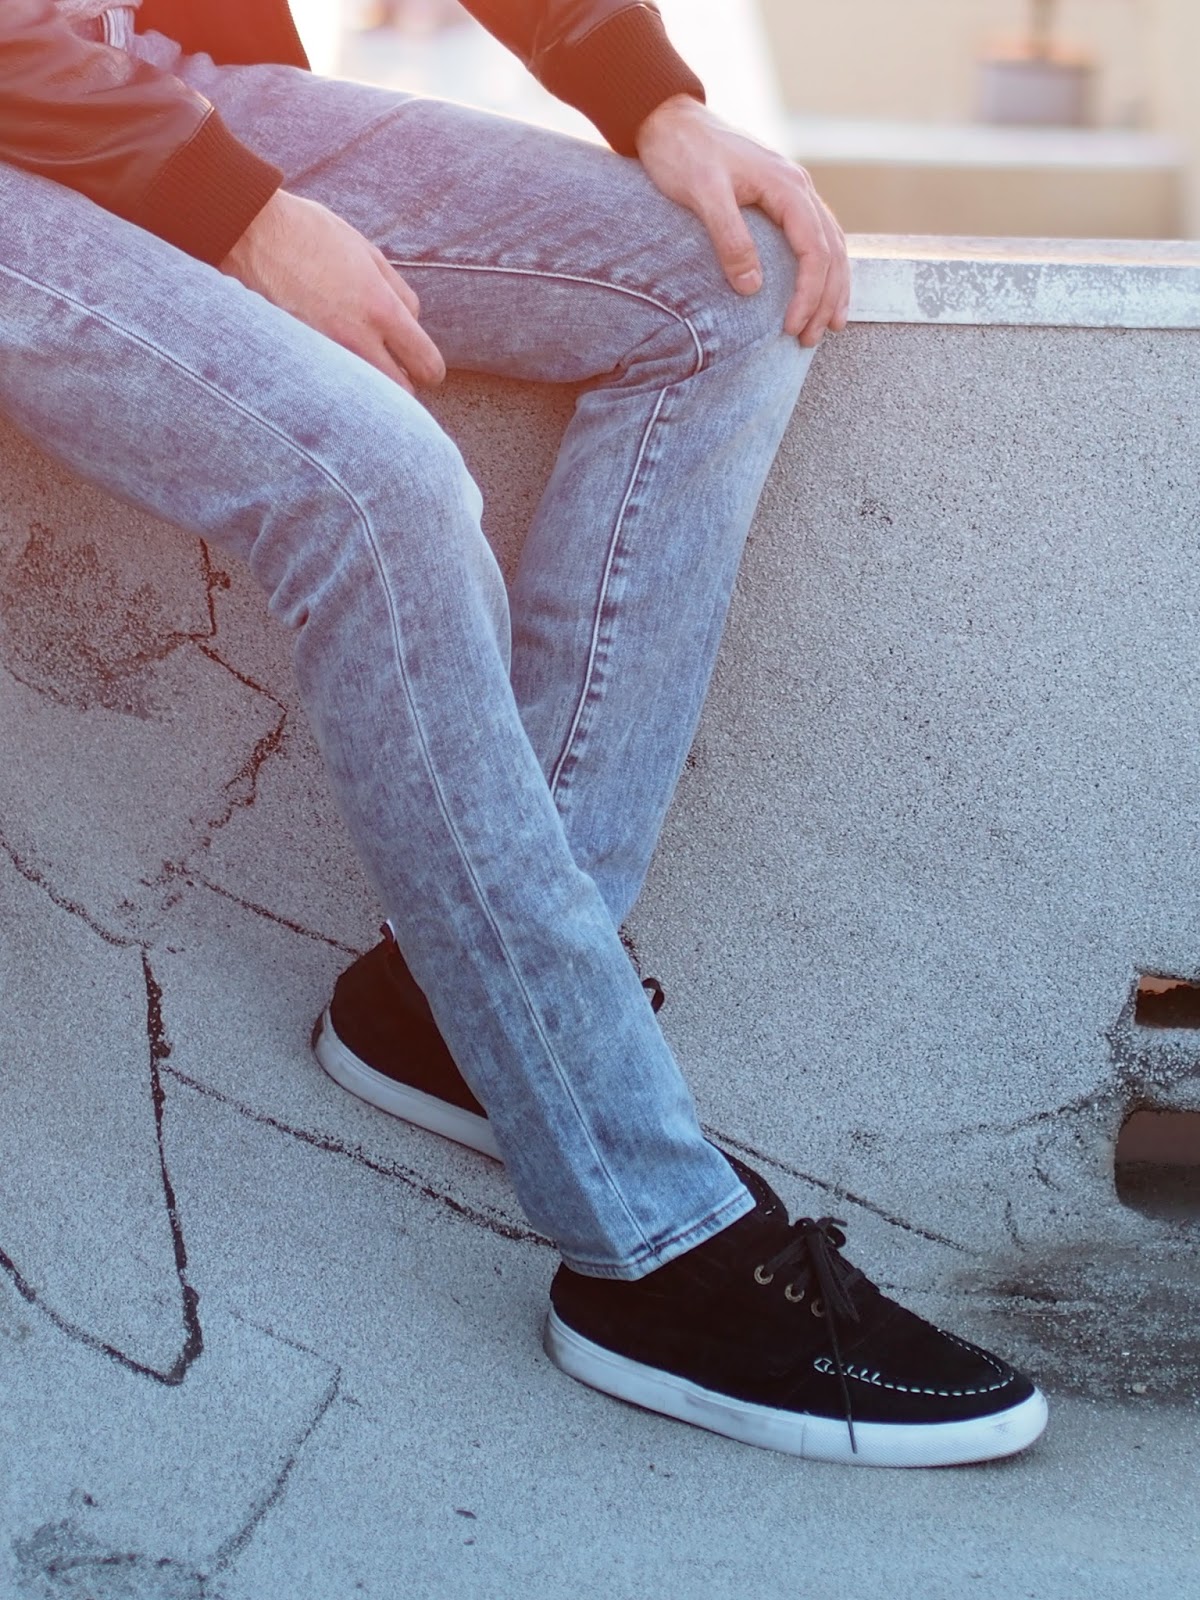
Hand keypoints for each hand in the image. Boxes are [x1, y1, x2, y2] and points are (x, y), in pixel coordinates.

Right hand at [220, 190, 445, 393]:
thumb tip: (413, 324)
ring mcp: (323, 355)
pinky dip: (333, 384)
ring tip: (356, 368)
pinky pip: (328, 387)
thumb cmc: (307, 234)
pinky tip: (325, 366)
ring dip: (367, 389)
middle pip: (401, 394)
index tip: (417, 363)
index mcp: (380, 309)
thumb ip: (398, 292)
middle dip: (400, 383)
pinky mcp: (295, 362)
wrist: (245, 232)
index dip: (427, 368)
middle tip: (389, 369)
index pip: (426, 365)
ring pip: (364, 397)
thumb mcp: (365, 252)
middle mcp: (355, 340)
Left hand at [635, 95, 849, 346]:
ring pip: (830, 242)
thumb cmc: (682, 153)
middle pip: (830, 250)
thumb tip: (752, 288)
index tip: (791, 326)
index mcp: (786, 186)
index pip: (814, 249)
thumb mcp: (703, 194)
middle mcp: (797, 186)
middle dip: (825, 298)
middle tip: (810, 339)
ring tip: (828, 324)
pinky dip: (822, 266)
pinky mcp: (778, 195)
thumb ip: (730, 238)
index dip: (808, 292)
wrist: (668, 118)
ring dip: (831, 286)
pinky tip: (818, 288)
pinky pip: (814, 235)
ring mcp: (791, 189)